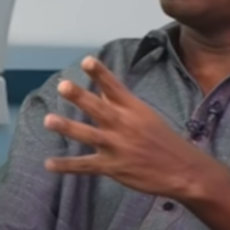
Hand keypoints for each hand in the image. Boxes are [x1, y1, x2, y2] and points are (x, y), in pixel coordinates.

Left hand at [44, 57, 209, 197]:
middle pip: (99, 108)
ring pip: (88, 135)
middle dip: (80, 97)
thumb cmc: (163, 139)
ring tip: (48, 120)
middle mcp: (124, 125)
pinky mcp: (113, 167)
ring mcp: (117, 146)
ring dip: (67, 127)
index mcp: (134, 109)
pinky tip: (49, 164)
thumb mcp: (146, 115)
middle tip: (63, 86)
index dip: (100, 73)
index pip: (114, 87)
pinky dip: (66, 166)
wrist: (181, 169)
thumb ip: (121, 104)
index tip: (87, 60)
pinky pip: (85, 166)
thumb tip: (99, 92)